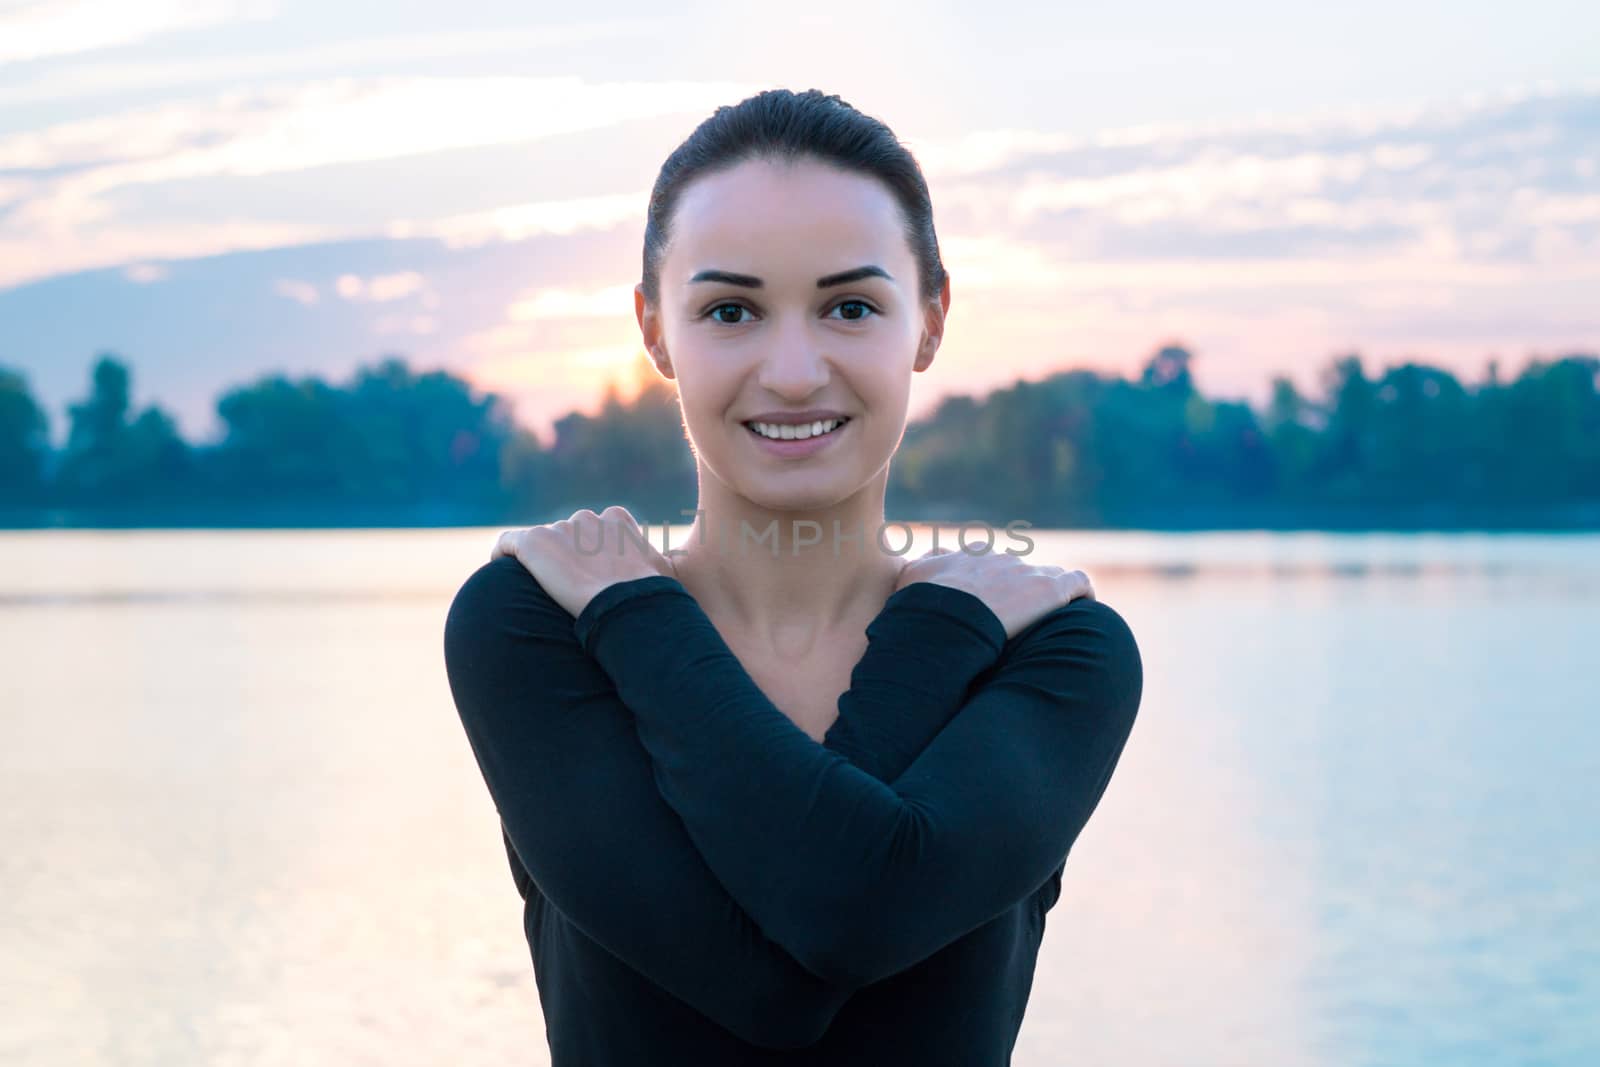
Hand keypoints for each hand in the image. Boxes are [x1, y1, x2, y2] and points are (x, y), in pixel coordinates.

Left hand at [491, 506, 678, 618]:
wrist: (624, 603)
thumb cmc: (647, 595)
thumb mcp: (661, 571)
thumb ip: (652, 560)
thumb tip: (659, 566)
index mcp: (617, 520)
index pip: (596, 529)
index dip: (589, 553)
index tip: (589, 576)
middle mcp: (587, 518)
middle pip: (567, 536)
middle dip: (564, 558)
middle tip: (564, 591)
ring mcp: (560, 529)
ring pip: (541, 545)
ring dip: (540, 564)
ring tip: (537, 594)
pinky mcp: (535, 542)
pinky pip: (508, 544)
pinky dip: (502, 555)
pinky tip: (499, 572)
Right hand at [894, 545, 1094, 640]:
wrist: (948, 617)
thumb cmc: (925, 606)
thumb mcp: (910, 581)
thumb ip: (918, 567)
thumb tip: (918, 563)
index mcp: (968, 558)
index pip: (984, 559)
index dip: (989, 578)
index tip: (989, 597)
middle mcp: (999, 560)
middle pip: (1017, 569)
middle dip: (1019, 587)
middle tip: (1019, 615)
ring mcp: (1026, 572)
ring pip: (1047, 574)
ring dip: (1050, 591)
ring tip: (1054, 616)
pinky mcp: (1050, 589)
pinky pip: (1077, 582)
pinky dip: (1083, 592)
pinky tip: (1085, 606)